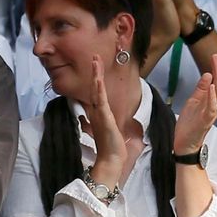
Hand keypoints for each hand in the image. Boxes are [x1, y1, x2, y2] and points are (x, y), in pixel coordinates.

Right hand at [84, 56, 137, 189]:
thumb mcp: (115, 131)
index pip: (98, 92)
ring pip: (97, 90)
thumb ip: (115, 124)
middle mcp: (97, 111)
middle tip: (95, 57)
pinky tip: (98, 79)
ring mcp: (99, 113)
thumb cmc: (113, 148)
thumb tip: (121, 121)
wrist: (111, 160)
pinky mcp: (103, 117)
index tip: (97, 67)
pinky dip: (99, 88)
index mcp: (100, 113)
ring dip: (96, 75)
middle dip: (95, 72)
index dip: (97, 79)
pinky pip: (100, 100)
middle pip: (95, 87)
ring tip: (95, 61)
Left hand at [171, 54, 216, 154]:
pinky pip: (211, 108)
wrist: (184, 144)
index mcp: (210, 101)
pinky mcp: (205, 121)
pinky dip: (211, 97)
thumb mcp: (193, 102)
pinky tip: (210, 87)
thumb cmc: (189, 124)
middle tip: (216, 58)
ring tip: (216, 68)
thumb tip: (207, 74)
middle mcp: (214, 107)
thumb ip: (200, 89)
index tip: (215, 57)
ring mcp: (210, 114)